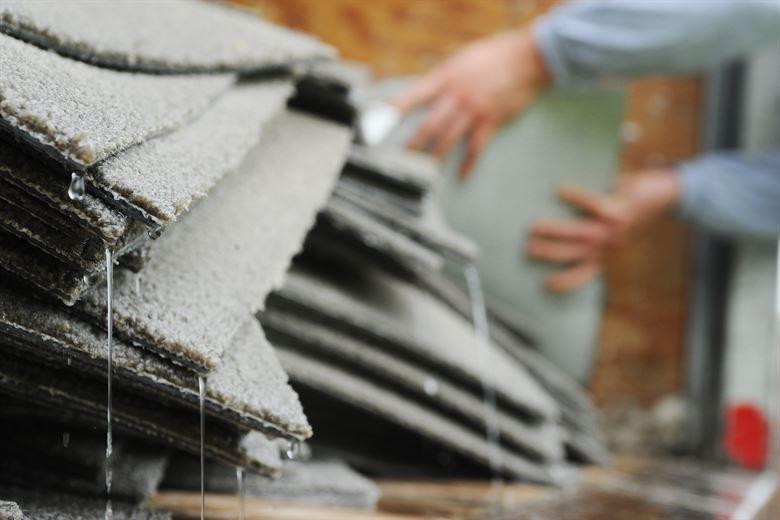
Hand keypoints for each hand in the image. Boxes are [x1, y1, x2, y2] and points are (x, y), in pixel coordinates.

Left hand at [393, 29, 550, 176]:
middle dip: (413, 143)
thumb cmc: (492, 55)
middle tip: (401, 158)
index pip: (413, 96)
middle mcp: (456, 96)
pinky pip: (476, 146)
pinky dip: (468, 162)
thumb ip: (443, 79)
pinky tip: (461, 174)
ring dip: (435, 155)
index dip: (395, 110)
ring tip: (425, 169)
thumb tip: (426, 96)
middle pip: (429, 124)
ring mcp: (474, 110)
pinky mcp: (492, 120)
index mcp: (445, 78)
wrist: (527, 58)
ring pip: (449, 138)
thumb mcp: (461, 60)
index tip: (379, 124)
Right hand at [526, 169, 681, 292]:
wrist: (666, 197)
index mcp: (606, 254)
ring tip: (533, 226)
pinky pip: (593, 204)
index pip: (583, 274)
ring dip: (553, 230)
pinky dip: (575, 196)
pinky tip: (559, 190)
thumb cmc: (634, 212)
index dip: (564, 282)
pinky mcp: (619, 209)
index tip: (543, 284)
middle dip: (547, 253)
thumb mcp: (615, 232)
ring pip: (578, 233)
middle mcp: (609, 246)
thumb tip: (559, 225)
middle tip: (526, 248)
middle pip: (572, 254)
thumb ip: (593, 233)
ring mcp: (614, 230)